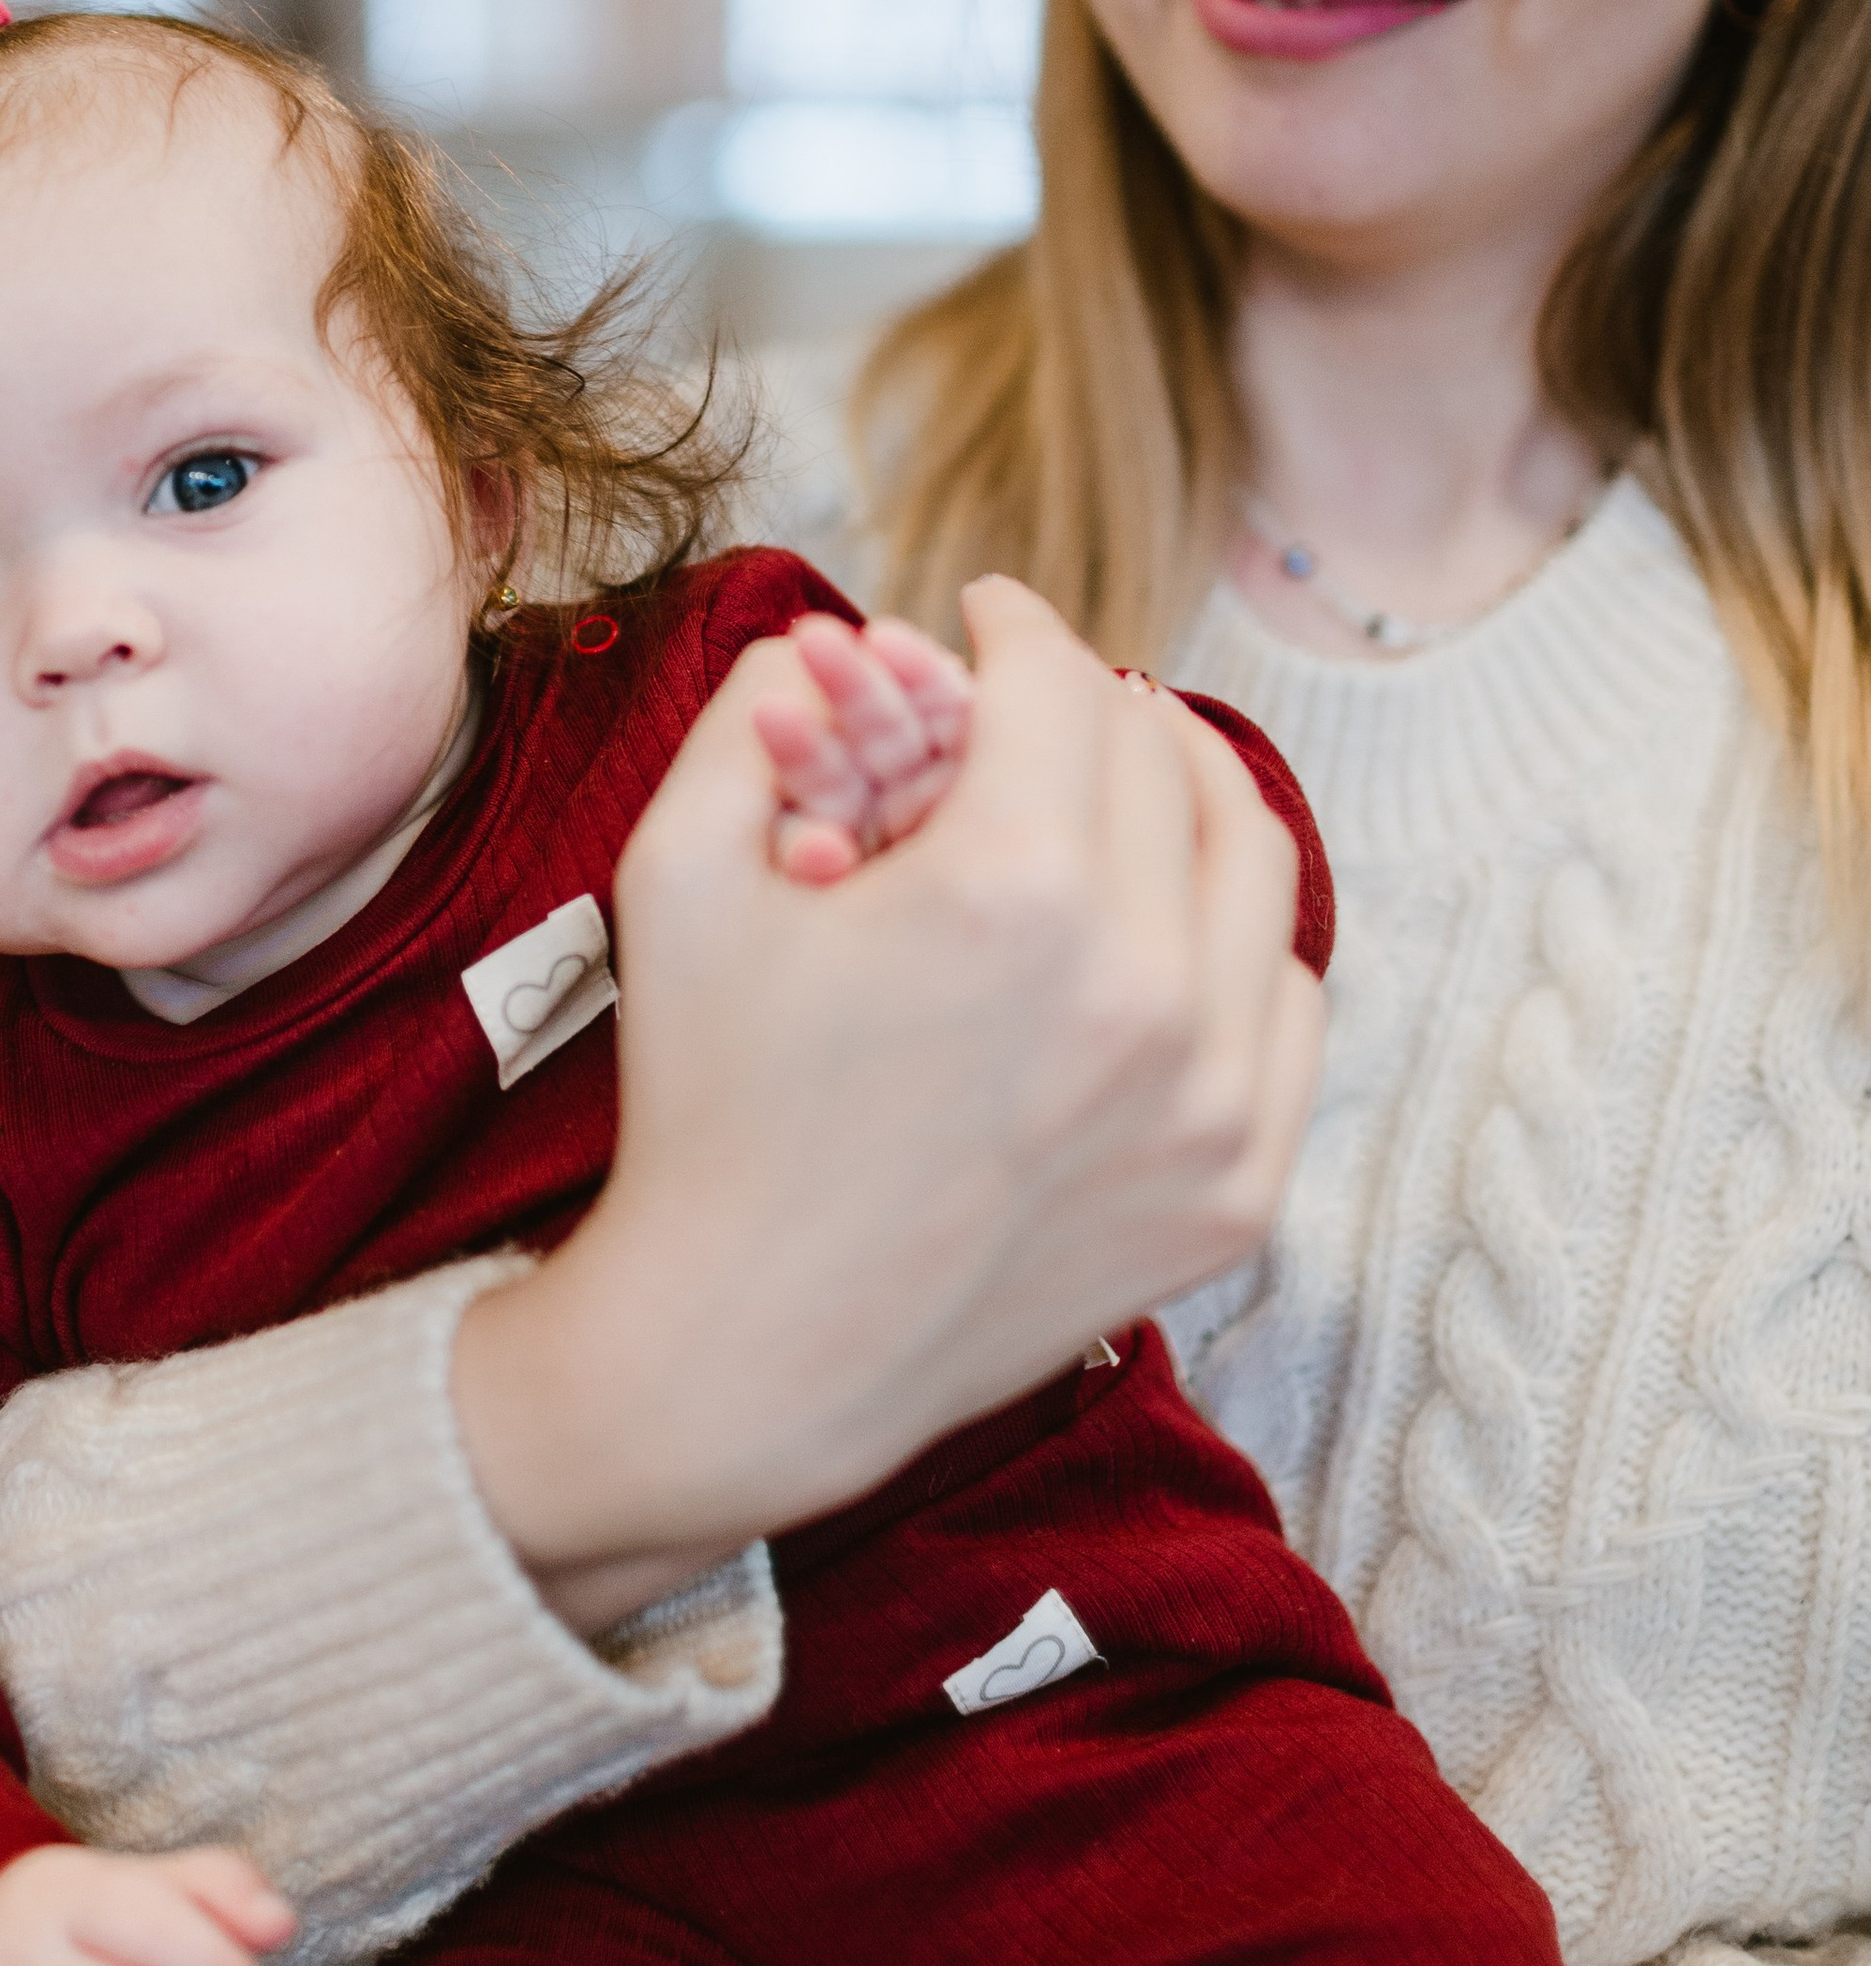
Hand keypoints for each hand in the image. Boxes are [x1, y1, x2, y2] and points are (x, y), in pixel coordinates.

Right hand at [459, 576, 1318, 1625]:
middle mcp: (1145, 987)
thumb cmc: (707, 1104)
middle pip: (1160, 758)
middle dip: (1088, 702)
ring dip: (1185, 795)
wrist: (751, 1349)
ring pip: (1257, 865)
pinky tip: (1160, 928)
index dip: (1015, 624)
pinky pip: (1289, 1003)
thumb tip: (842, 634)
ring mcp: (1214, 1098)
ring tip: (1118, 782)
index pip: (1060, 682)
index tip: (985, 616)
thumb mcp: (676, 872)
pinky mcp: (1241, 1184)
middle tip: (1034, 700)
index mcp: (1012, 891)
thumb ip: (752, 711)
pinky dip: (1234, 941)